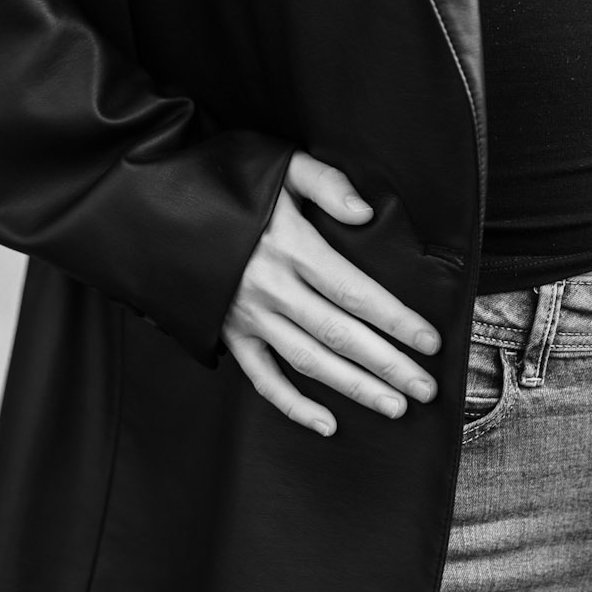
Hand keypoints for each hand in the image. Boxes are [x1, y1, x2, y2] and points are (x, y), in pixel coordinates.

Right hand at [222, 150, 441, 436]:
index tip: (431, 341)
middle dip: (388, 364)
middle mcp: (272, 288)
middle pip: (339, 334)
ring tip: (395, 406)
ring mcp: (248, 317)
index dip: (395, 319)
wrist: (161, 209)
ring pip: (309, 362)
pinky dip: (294, 406)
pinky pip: (263, 379)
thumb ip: (326, 183)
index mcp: (291, 247)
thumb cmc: (230, 186)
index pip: (354, 291)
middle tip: (426, 388)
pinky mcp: (228, 335)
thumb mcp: (280, 167)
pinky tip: (327, 424)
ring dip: (354, 388)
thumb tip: (363, 212)